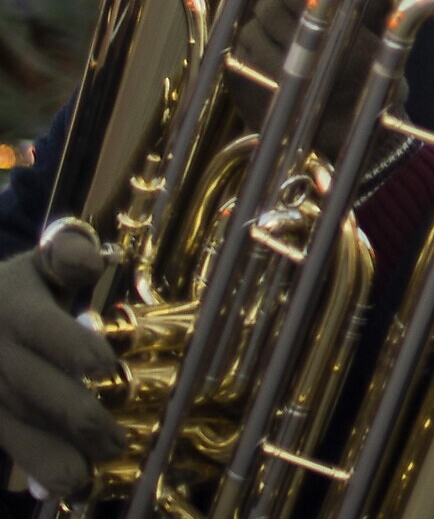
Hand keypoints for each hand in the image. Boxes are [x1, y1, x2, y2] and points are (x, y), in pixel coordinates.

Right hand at [0, 228, 124, 496]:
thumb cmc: (21, 287)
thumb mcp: (42, 260)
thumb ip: (71, 254)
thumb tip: (92, 260)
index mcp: (13, 307)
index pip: (40, 327)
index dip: (69, 345)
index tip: (103, 365)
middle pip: (31, 387)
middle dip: (73, 415)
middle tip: (114, 439)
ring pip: (13, 424)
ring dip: (49, 454)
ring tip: (84, 478)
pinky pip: (4, 440)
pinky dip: (30, 466)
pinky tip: (55, 487)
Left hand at [234, 0, 403, 160]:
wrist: (359, 142)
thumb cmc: (378, 84)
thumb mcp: (386, 36)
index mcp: (348, 43)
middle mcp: (307, 62)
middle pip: (268, 2)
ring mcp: (272, 82)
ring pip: (248, 26)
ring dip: (263, 21)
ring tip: (287, 29)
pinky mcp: (249, 97)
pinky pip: (236, 53)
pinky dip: (250, 46)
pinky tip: (271, 51)